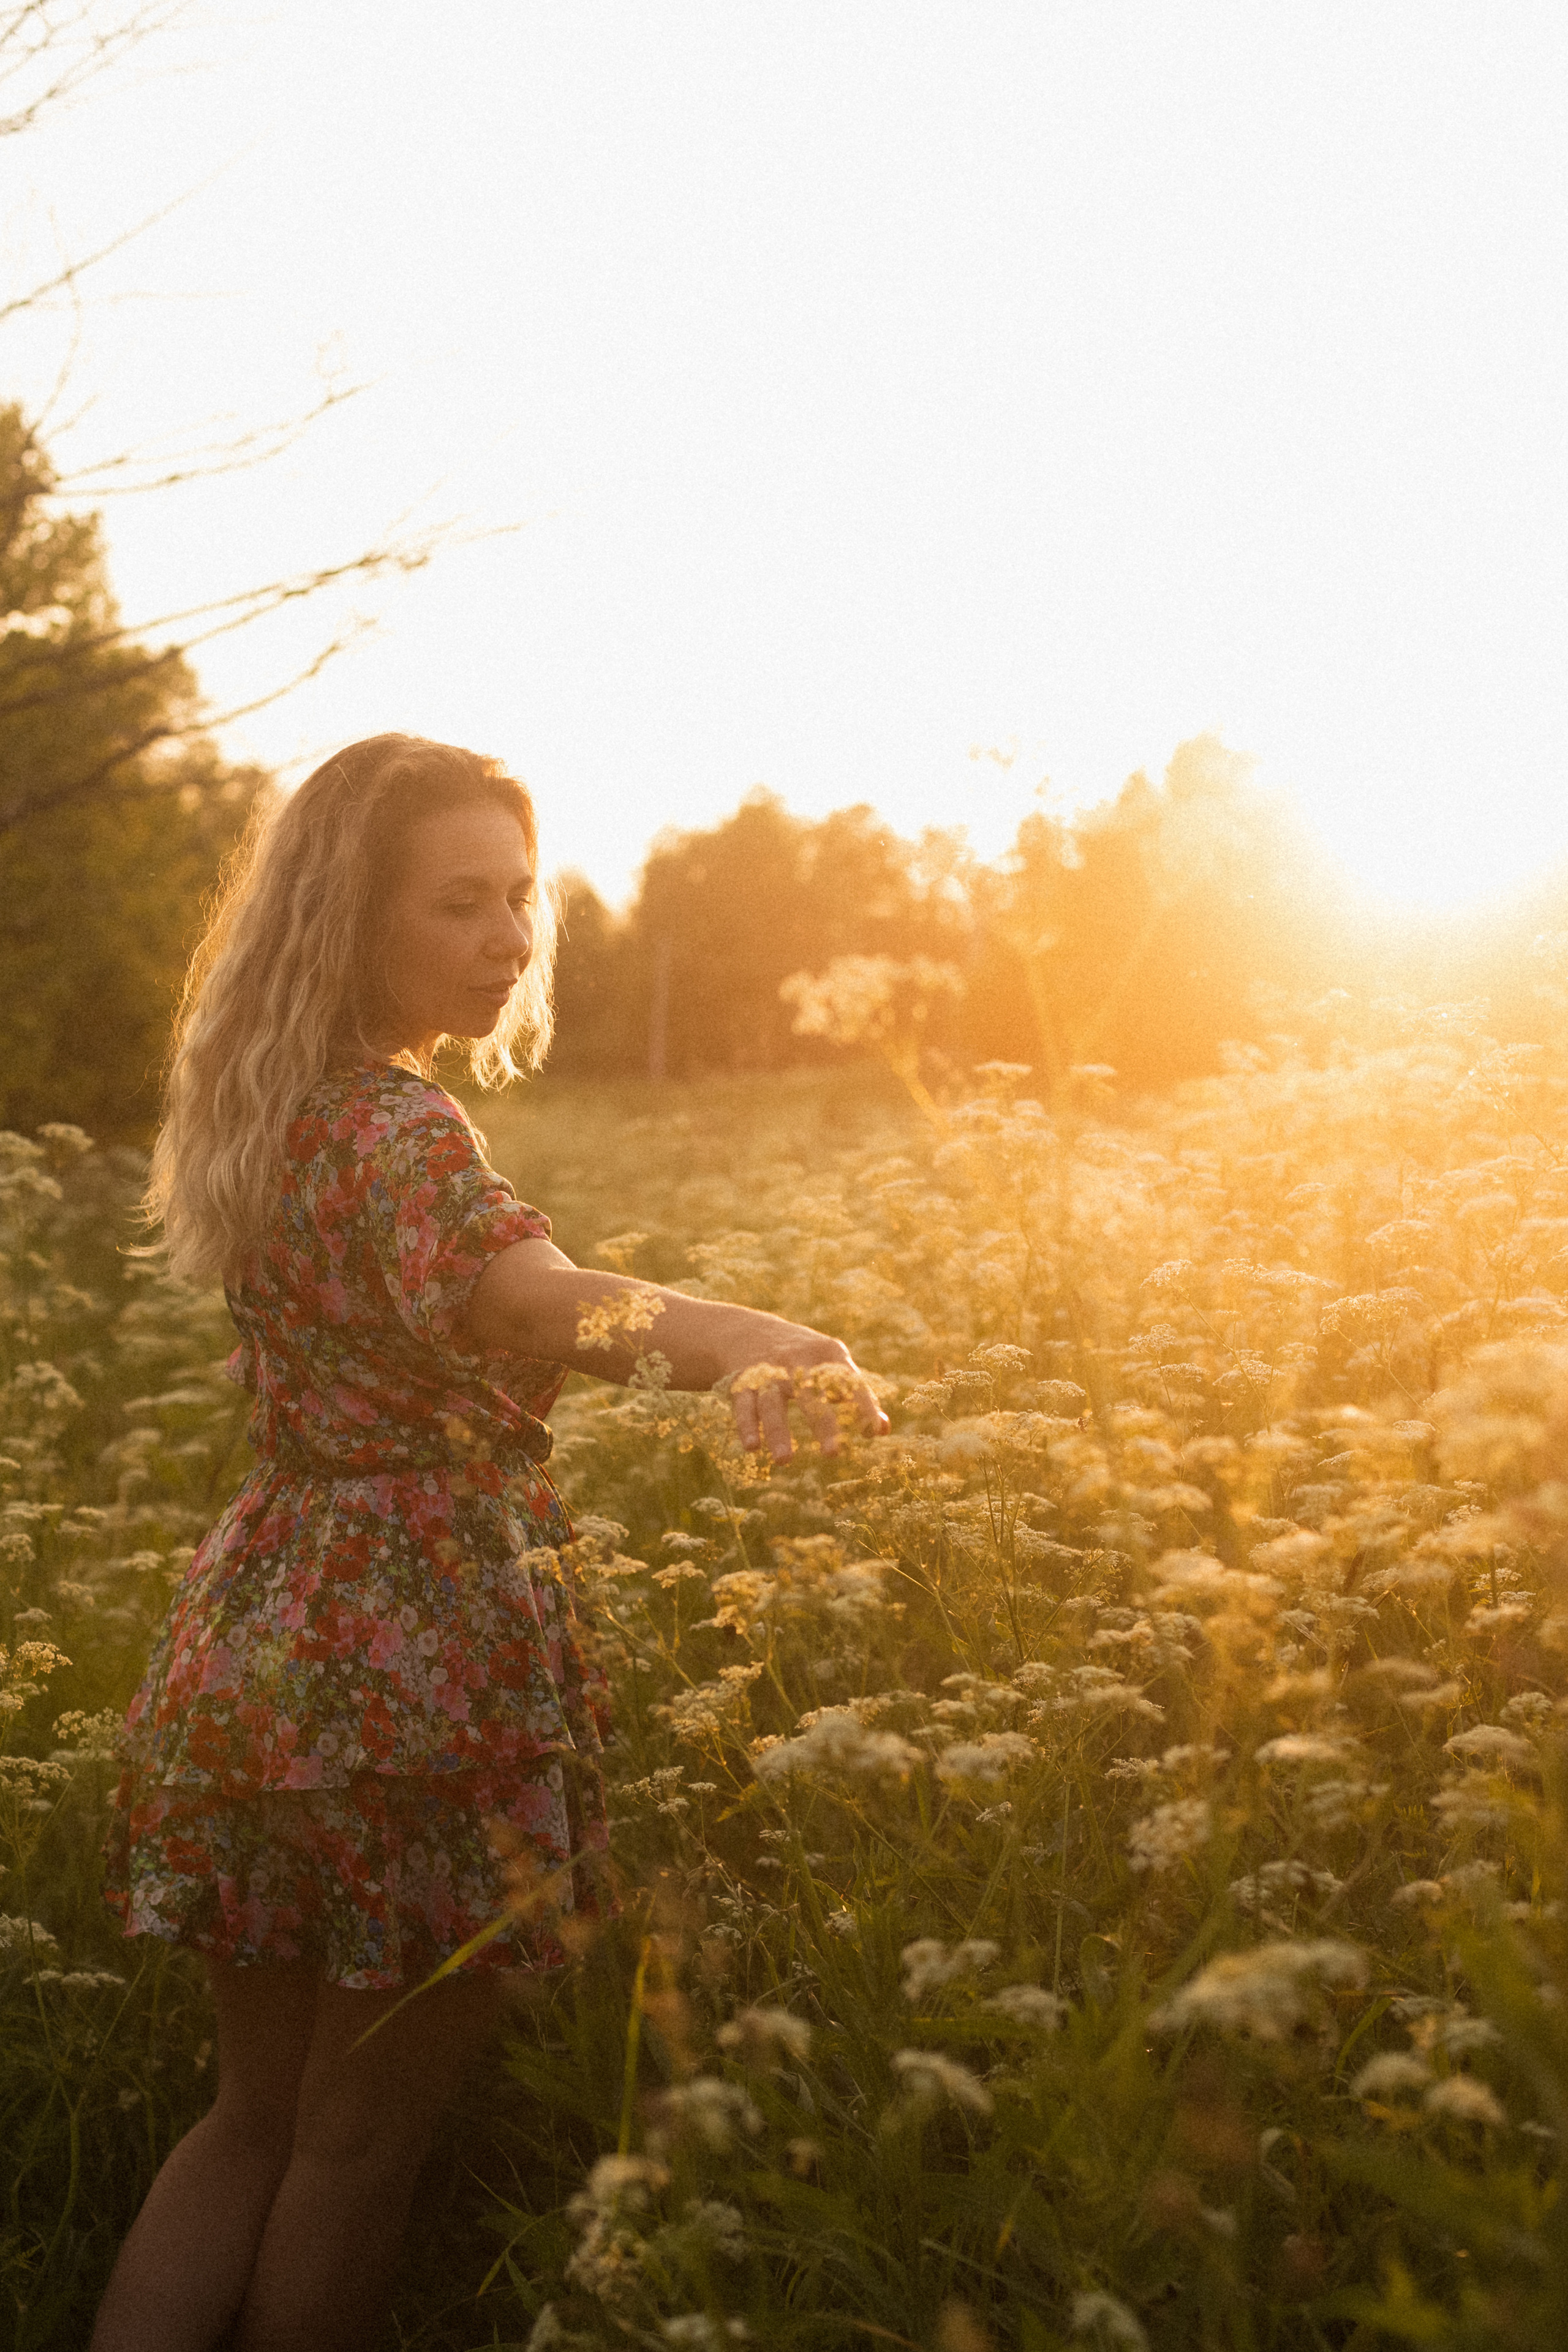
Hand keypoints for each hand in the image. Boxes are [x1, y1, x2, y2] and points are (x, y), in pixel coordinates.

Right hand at [718, 1334, 887, 1462]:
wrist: (747, 1331)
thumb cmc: (805, 1357)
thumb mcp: (832, 1365)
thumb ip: (856, 1395)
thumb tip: (883, 1431)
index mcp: (828, 1354)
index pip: (849, 1382)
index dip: (862, 1406)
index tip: (873, 1432)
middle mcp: (797, 1360)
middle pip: (810, 1394)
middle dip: (822, 1424)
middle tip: (833, 1455)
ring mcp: (768, 1370)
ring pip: (772, 1402)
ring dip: (777, 1431)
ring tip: (785, 1461)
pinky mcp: (742, 1381)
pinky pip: (744, 1405)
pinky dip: (747, 1425)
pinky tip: (752, 1447)